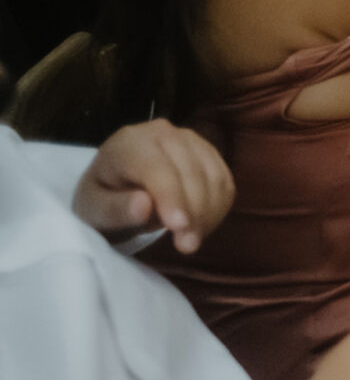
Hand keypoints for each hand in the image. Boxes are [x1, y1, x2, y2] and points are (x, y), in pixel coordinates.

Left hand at [72, 120, 234, 252]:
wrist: (117, 184)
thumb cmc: (103, 198)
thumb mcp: (94, 210)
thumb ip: (115, 209)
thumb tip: (143, 206)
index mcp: (129, 142)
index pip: (156, 168)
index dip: (170, 196)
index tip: (179, 227)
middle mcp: (164, 132)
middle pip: (190, 172)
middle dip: (193, 212)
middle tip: (187, 246)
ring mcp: (191, 140)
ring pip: (213, 176)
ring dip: (208, 213)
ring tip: (189, 239)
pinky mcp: (210, 153)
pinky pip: (224, 181)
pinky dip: (218, 208)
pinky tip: (200, 226)